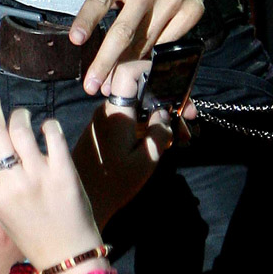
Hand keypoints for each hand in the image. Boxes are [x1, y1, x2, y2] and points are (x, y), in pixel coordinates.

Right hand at [0, 86, 104, 273]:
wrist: (65, 257)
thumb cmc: (29, 234)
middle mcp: (11, 183)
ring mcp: (39, 177)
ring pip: (22, 128)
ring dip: (19, 115)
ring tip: (19, 114)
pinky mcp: (64, 173)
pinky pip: (52, 135)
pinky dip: (48, 125)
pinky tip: (45, 127)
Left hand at [69, 0, 205, 93]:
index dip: (87, 20)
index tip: (76, 40)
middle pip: (124, 31)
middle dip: (105, 62)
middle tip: (91, 85)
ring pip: (146, 42)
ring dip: (127, 67)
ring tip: (112, 84)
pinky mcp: (191, 10)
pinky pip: (168, 42)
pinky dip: (153, 54)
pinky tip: (142, 63)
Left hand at [71, 86, 176, 232]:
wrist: (84, 204)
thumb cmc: (114, 184)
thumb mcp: (145, 161)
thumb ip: (158, 132)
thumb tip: (164, 114)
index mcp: (116, 112)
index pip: (128, 73)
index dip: (150, 69)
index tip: (173, 82)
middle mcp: (107, 111)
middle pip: (139, 92)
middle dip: (166, 100)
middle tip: (189, 119)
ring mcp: (104, 123)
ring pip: (136, 108)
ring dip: (159, 117)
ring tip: (181, 137)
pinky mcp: (104, 135)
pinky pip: (129, 121)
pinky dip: (147, 127)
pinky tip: (165, 143)